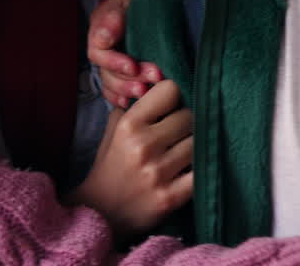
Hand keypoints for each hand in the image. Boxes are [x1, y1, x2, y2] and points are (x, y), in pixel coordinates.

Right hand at [70, 79, 193, 235]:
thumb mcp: (113, 131)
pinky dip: (199, 170)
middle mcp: (143, 146)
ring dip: (194, 146)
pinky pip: (201, 172)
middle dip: (186, 123)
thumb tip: (157, 85)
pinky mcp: (171, 197)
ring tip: (183, 153)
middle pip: (189, 116)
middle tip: (179, 134)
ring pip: (199, 143)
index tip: (171, 107)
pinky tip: (189, 170)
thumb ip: (133, 108)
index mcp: (129, 125)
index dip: (174, 98)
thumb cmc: (109, 167)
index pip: (170, 90)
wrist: (98, 214)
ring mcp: (158, 172)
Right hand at [88, 0, 163, 106]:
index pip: (98, 51)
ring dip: (128, 90)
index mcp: (101, 28)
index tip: (132, 66)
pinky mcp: (122, 73)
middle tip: (154, 77)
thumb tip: (104, 38)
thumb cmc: (143, 0)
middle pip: (106, 71)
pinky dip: (121, 99)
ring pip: (111, 84)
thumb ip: (115, 16)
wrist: (156, 4)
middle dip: (128, 78)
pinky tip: (132, 102)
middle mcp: (103, 48)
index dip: (114, 62)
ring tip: (147, 92)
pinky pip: (114, 92)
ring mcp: (111, 62)